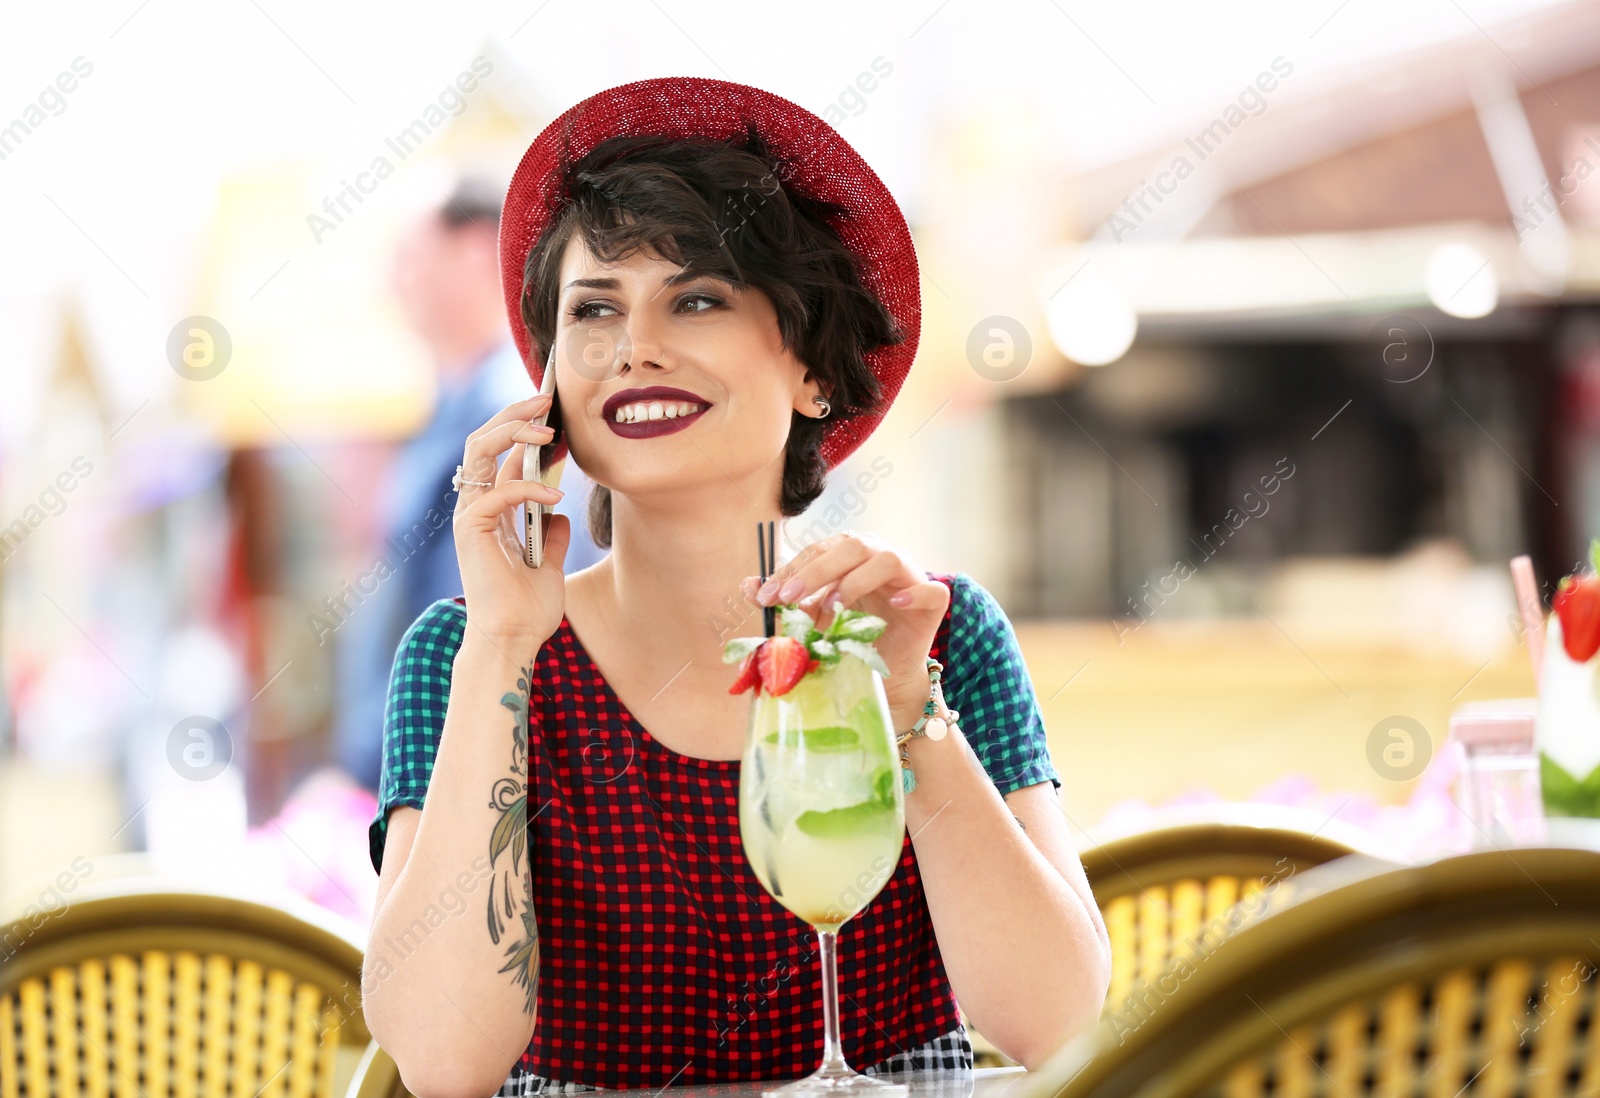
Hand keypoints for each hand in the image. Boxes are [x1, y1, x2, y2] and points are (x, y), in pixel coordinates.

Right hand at [453, 394, 569, 650]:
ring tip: (549, 430)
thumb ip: (551, 536)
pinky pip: (498, 494)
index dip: (524, 428)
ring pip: (480, 452)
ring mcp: (471, 517)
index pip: (500, 453)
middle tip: (547, 398)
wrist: (513, 640)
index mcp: (492, 511)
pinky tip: (556, 496)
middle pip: (484, 440)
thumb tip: (560, 514)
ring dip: (514, 434)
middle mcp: (476, 507)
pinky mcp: (472, 531)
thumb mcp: (549, 564)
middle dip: (514, 414)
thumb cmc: (527, 608)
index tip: (555, 413)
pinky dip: (528, 489)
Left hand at [741, 532, 948, 712]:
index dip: (791, 570)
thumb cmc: (849, 641)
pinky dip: (914, 593)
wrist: (887, 678)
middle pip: (852, 546)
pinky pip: (932, 589)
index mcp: (851, 555)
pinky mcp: (934, 602)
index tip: (765, 597)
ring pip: (887, 558)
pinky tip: (895, 604)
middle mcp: (880, 558)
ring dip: (854, 582)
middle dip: (815, 571)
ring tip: (831, 610)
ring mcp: (911, 576)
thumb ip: (784, 600)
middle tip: (788, 600)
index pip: (819, 550)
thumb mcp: (810, 620)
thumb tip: (746, 586)